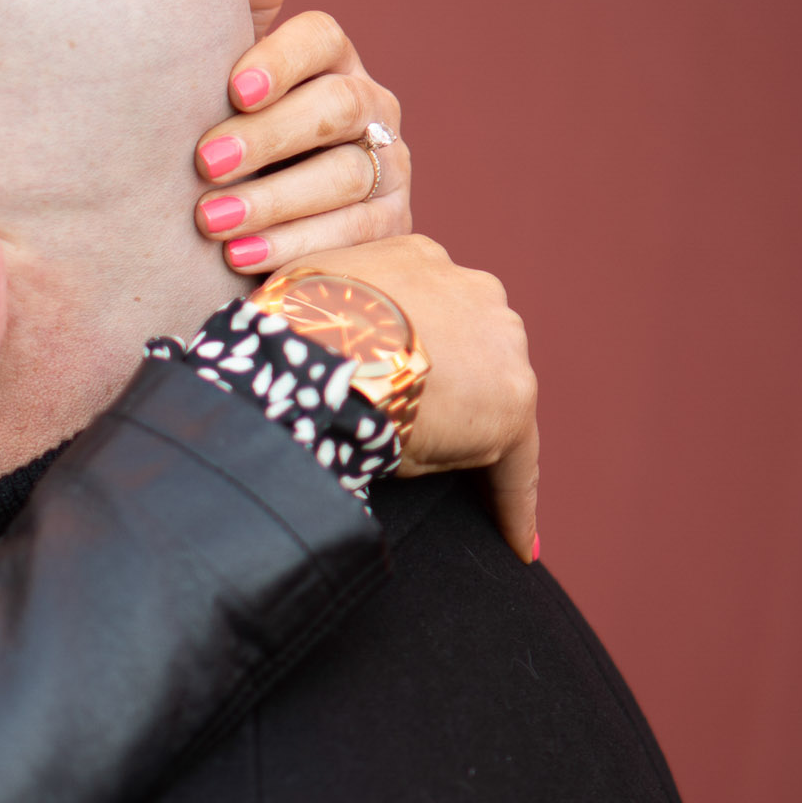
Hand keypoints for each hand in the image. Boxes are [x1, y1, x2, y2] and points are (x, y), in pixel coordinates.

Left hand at [192, 0, 411, 278]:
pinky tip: (242, 259)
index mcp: (328, 58)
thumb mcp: (226, 74)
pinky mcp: (391, 224)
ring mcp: (388, 163)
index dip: (278, 60)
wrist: (258, 222)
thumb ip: (248, 6)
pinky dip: (295, 246)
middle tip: (203, 165)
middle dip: (267, 139)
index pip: (319, 38)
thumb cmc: (232, 134)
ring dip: (273, 201)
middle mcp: (370, 104)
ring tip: (210, 223)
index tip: (231, 89)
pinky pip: (354, 234)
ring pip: (344, 174)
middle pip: (333, 109)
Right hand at [295, 236, 539, 560]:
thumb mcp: (304, 304)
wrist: (311, 350)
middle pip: (470, 351)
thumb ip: (330, 319)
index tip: (414, 381)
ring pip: (489, 401)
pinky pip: (515, 462)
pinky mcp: (513, 400)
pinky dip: (512, 503)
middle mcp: (473, 289)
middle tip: (415, 439)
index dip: (418, 351)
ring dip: (465, 442)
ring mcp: (501, 342)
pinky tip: (516, 543)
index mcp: (417, 259)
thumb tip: (315, 354)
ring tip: (455, 503)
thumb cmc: (285, 332)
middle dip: (449, 391)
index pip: (428, 313)